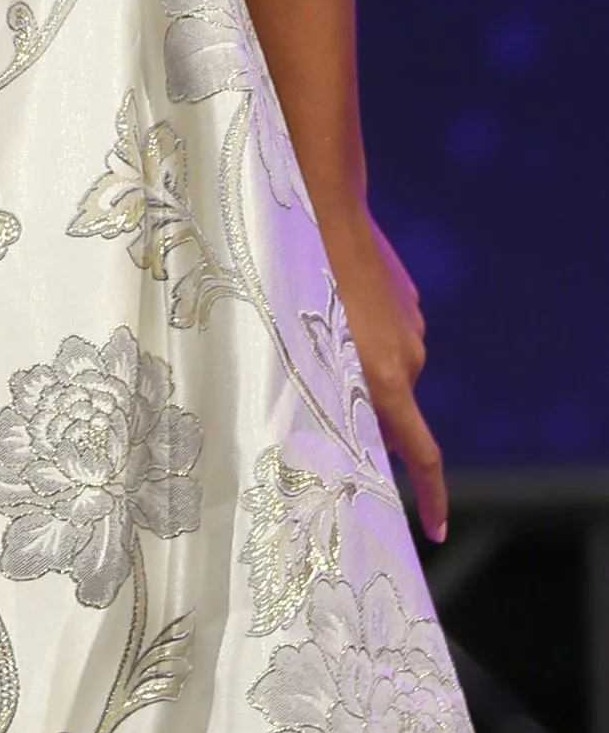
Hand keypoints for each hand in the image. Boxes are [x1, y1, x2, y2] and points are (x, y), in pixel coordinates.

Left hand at [317, 190, 445, 541]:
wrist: (325, 205)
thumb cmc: (297, 280)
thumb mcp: (302, 348)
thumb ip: (329, 391)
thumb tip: (343, 424)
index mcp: (386, 377)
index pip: (422, 453)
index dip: (431, 495)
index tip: (435, 528)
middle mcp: (408, 356)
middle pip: (391, 409)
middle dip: (362, 414)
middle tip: (315, 403)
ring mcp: (410, 323)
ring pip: (385, 365)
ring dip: (357, 365)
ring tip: (310, 335)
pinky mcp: (405, 296)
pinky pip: (385, 329)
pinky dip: (363, 331)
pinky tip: (328, 302)